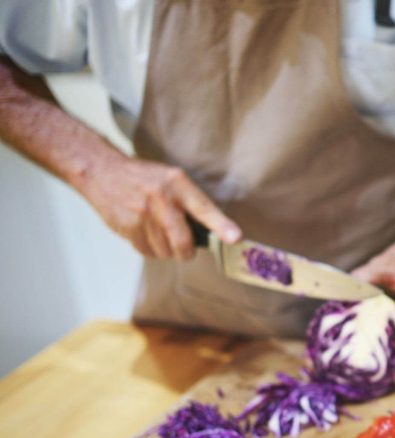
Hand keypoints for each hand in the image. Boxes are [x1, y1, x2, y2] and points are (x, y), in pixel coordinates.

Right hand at [78, 153, 240, 258]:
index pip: (204, 208)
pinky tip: (145, 233)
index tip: (235, 238)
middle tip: (186, 250)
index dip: (221, 226)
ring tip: (159, 233)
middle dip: (187, 252)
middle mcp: (161, 199)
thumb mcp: (172, 179)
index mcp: (177, 184)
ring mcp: (143, 215)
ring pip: (165, 251)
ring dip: (167, 250)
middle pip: (183, 242)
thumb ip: (191, 202)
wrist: (101, 171)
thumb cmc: (144, 178)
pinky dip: (151, 250)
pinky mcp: (128, 228)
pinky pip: (148, 252)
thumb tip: (213, 232)